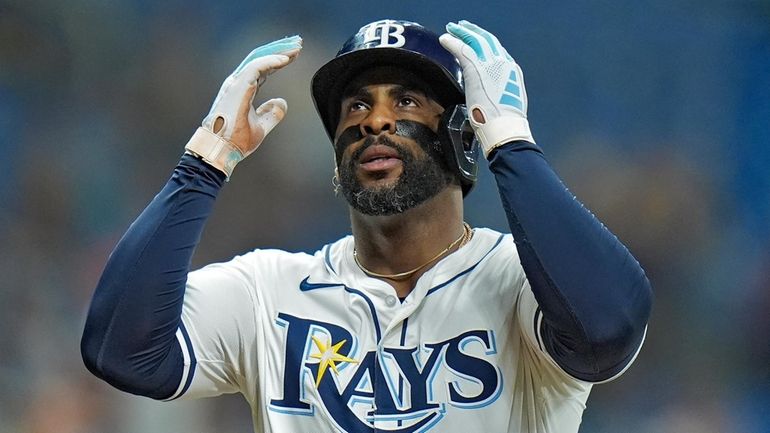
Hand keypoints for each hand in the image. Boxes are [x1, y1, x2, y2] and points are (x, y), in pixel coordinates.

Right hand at [185, 36, 301, 177]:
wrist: (222, 150)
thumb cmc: (236, 141)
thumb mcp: (261, 127)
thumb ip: (271, 114)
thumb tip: (282, 102)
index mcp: (242, 89)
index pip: (262, 68)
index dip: (277, 60)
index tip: (294, 55)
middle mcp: (238, 82)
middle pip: (261, 59)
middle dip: (280, 50)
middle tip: (298, 44)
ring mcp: (236, 83)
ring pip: (259, 58)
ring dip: (278, 51)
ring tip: (296, 47)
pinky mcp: (238, 86)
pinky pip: (256, 67)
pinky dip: (271, 61)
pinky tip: (285, 59)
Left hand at [439, 21, 533, 156]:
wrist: (505, 126)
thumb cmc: (504, 122)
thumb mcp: (507, 102)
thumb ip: (499, 93)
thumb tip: (491, 97)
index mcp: (512, 71)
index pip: (497, 50)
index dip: (485, 42)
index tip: (477, 39)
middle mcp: (504, 63)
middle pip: (487, 40)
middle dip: (473, 31)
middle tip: (462, 27)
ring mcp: (491, 64)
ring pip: (475, 41)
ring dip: (462, 32)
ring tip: (452, 28)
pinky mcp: (476, 69)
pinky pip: (462, 50)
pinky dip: (453, 42)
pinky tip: (445, 39)